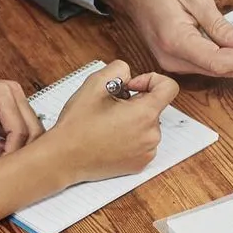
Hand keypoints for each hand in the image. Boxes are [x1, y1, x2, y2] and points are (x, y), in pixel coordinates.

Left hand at [0, 64, 40, 166]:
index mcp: (3, 93)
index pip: (20, 130)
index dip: (12, 153)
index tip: (1, 170)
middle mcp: (13, 92)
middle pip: (32, 129)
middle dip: (20, 150)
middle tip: (3, 166)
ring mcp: (13, 96)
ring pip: (29, 128)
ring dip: (16, 145)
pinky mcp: (9, 103)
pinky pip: (20, 125)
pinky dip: (11, 139)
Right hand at [41, 60, 179, 183]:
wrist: (63, 158)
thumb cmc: (77, 125)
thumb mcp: (94, 84)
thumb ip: (118, 69)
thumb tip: (129, 75)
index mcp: (144, 114)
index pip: (169, 87)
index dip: (151, 80)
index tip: (131, 87)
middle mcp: (151, 134)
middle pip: (154, 107)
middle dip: (135, 102)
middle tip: (110, 107)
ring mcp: (147, 152)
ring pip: (148, 124)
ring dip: (133, 119)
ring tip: (107, 124)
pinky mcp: (140, 164)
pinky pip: (143, 142)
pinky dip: (131, 137)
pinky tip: (110, 138)